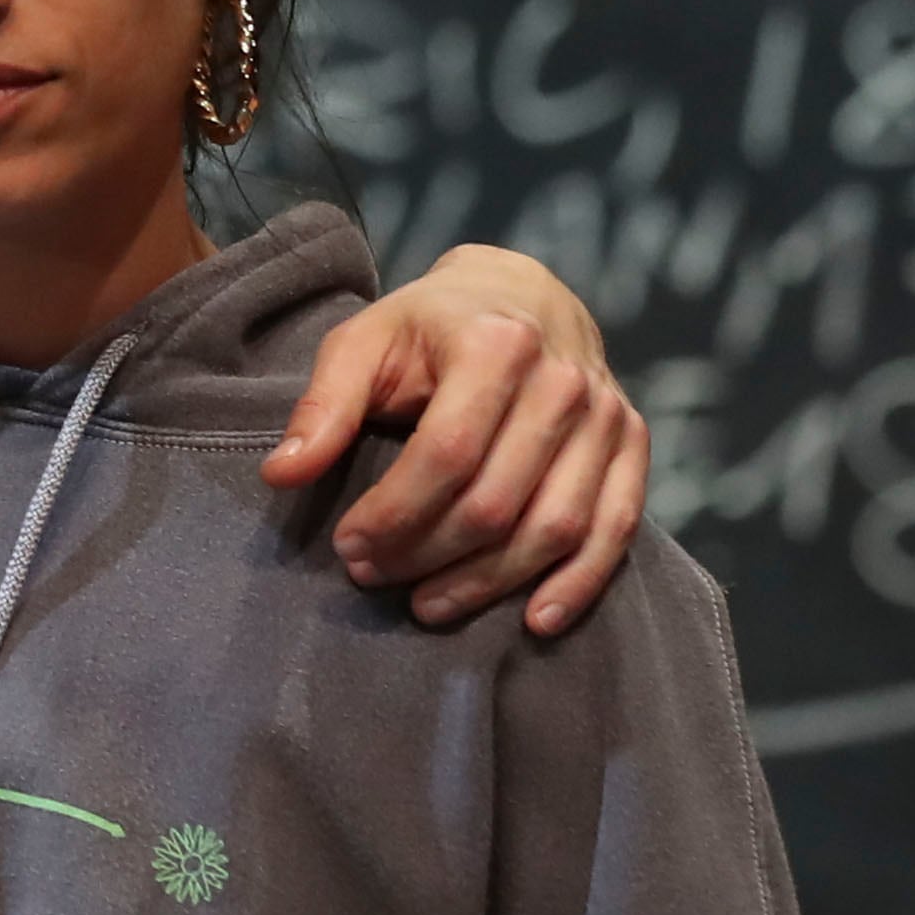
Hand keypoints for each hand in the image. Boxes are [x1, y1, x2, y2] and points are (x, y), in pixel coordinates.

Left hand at [264, 241, 647, 637]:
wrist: (520, 294)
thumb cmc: (428, 326)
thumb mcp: (363, 343)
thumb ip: (324, 406)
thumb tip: (281, 474)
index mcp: (496, 345)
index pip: (446, 454)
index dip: (393, 514)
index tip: (348, 546)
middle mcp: (564, 381)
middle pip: (496, 501)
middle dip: (426, 553)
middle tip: (372, 575)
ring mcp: (607, 415)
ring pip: (554, 527)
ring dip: (487, 582)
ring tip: (426, 604)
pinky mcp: (633, 444)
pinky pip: (616, 528)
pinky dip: (578, 583)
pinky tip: (534, 620)